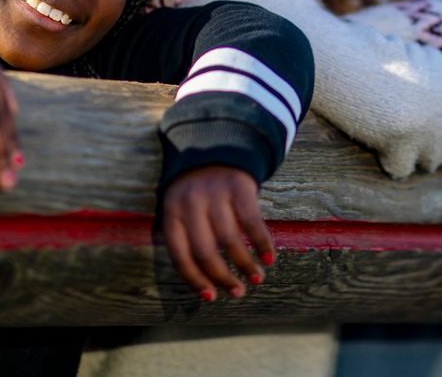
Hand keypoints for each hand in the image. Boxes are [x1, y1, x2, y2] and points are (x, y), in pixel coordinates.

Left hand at [161, 165, 273, 300]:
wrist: (216, 145)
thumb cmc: (198, 190)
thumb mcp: (180, 207)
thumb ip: (187, 237)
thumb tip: (205, 282)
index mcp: (171, 212)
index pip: (180, 255)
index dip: (195, 280)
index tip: (211, 297)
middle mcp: (191, 203)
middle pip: (205, 252)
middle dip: (223, 278)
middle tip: (238, 292)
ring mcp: (215, 193)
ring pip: (229, 240)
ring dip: (246, 265)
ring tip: (257, 278)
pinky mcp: (239, 186)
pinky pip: (252, 222)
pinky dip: (263, 243)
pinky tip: (270, 257)